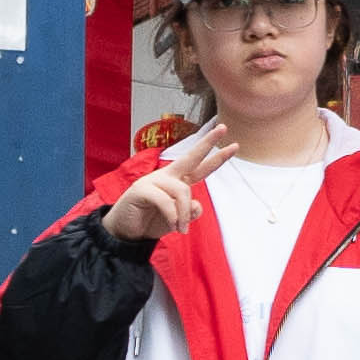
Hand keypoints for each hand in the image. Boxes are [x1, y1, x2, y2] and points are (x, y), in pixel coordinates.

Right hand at [107, 116, 231, 250]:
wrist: (125, 232)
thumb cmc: (151, 221)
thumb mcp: (178, 220)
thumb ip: (190, 212)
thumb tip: (196, 205)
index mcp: (177, 181)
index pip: (200, 167)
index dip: (217, 157)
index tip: (234, 145)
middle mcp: (167, 177)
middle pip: (191, 157)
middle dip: (208, 143)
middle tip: (223, 128)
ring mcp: (153, 180)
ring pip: (182, 191)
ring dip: (184, 214)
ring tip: (181, 229)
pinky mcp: (141, 189)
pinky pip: (166, 201)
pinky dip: (172, 216)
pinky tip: (172, 226)